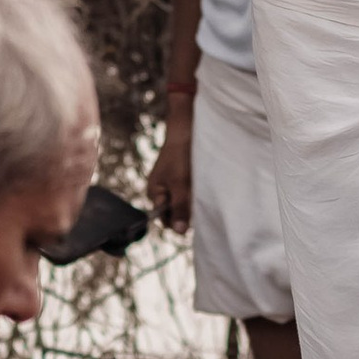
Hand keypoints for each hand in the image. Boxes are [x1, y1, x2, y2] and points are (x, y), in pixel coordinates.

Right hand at [148, 108, 194, 231]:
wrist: (189, 126)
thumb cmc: (180, 154)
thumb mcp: (180, 184)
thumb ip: (180, 207)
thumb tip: (180, 232)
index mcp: (154, 193)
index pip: (165, 219)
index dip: (179, 221)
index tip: (192, 213)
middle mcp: (164, 191)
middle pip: (177, 212)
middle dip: (188, 210)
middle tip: (198, 199)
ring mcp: (175, 184)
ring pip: (187, 202)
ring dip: (195, 199)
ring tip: (201, 189)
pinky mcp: (186, 178)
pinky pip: (193, 192)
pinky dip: (199, 191)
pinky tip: (204, 185)